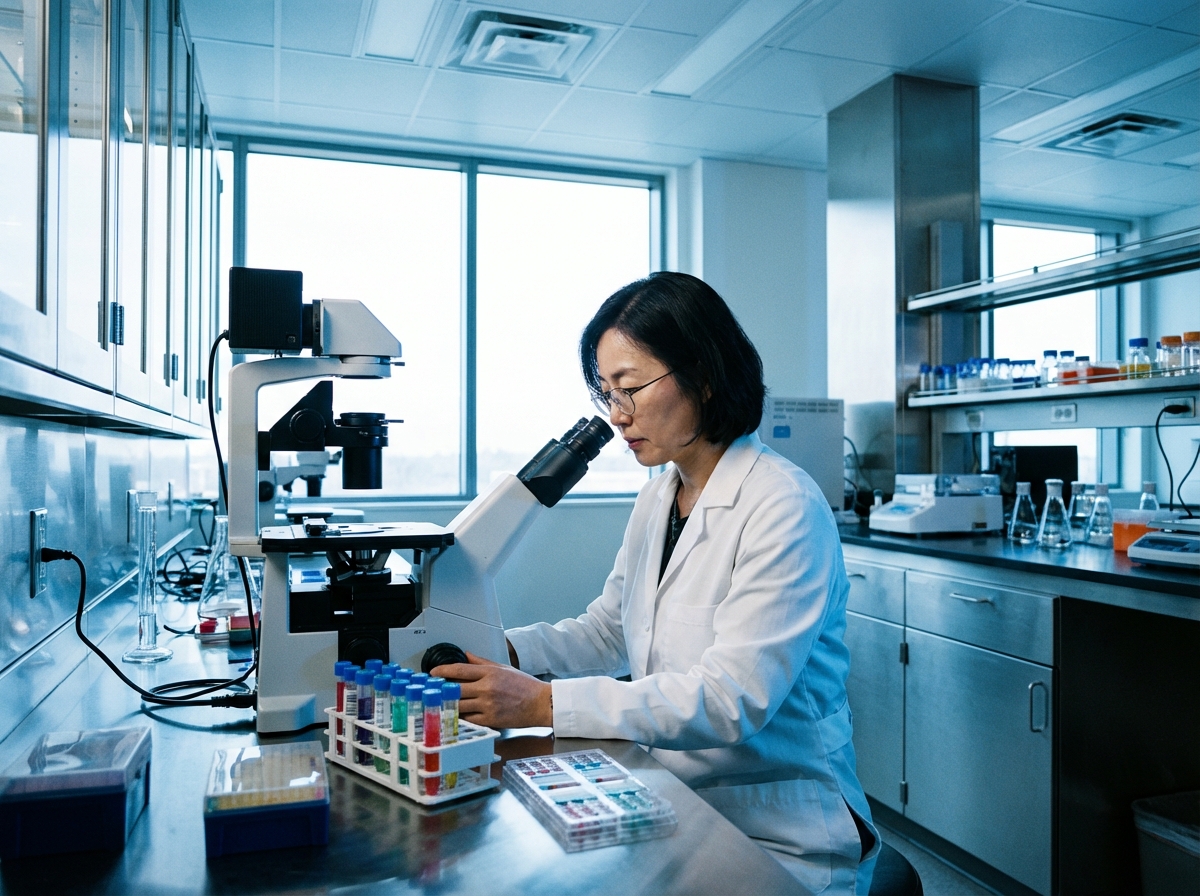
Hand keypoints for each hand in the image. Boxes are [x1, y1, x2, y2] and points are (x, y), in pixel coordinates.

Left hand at [432, 651, 551, 728]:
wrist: (541, 703)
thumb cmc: (525, 685)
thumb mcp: (504, 668)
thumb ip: (482, 662)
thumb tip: (466, 655)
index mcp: (490, 673)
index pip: (460, 670)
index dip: (443, 671)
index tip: (433, 673)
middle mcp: (487, 688)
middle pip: (455, 689)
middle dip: (441, 690)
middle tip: (432, 691)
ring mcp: (488, 705)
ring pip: (459, 706)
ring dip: (448, 706)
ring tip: (440, 704)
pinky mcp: (491, 719)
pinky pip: (469, 720)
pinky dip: (461, 718)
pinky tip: (455, 716)